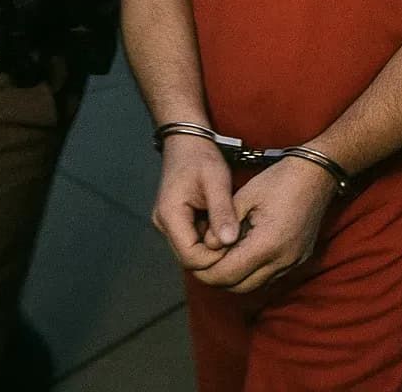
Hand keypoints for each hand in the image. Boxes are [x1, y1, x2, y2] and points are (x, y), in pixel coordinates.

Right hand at [151, 134, 239, 270]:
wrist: (187, 142)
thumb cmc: (201, 157)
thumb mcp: (217, 180)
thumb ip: (222, 211)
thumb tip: (229, 241)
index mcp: (170, 215)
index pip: (191, 257)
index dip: (215, 257)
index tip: (236, 242)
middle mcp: (163, 224)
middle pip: (190, 259)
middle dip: (215, 254)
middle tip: (238, 238)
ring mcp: (167, 225)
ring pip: (192, 253)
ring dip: (213, 248)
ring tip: (232, 229)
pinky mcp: (175, 222)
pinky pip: (192, 241)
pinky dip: (209, 239)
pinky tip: (223, 225)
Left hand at [192, 157, 339, 293]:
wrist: (316, 174)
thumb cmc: (278, 180)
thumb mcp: (244, 197)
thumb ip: (222, 225)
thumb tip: (207, 247)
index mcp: (267, 244)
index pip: (227, 274)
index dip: (205, 271)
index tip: (194, 258)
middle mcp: (282, 260)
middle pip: (239, 287)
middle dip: (217, 277)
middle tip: (203, 259)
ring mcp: (293, 262)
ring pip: (255, 285)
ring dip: (235, 275)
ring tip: (221, 255)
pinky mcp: (298, 259)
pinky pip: (269, 276)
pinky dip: (252, 270)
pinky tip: (243, 251)